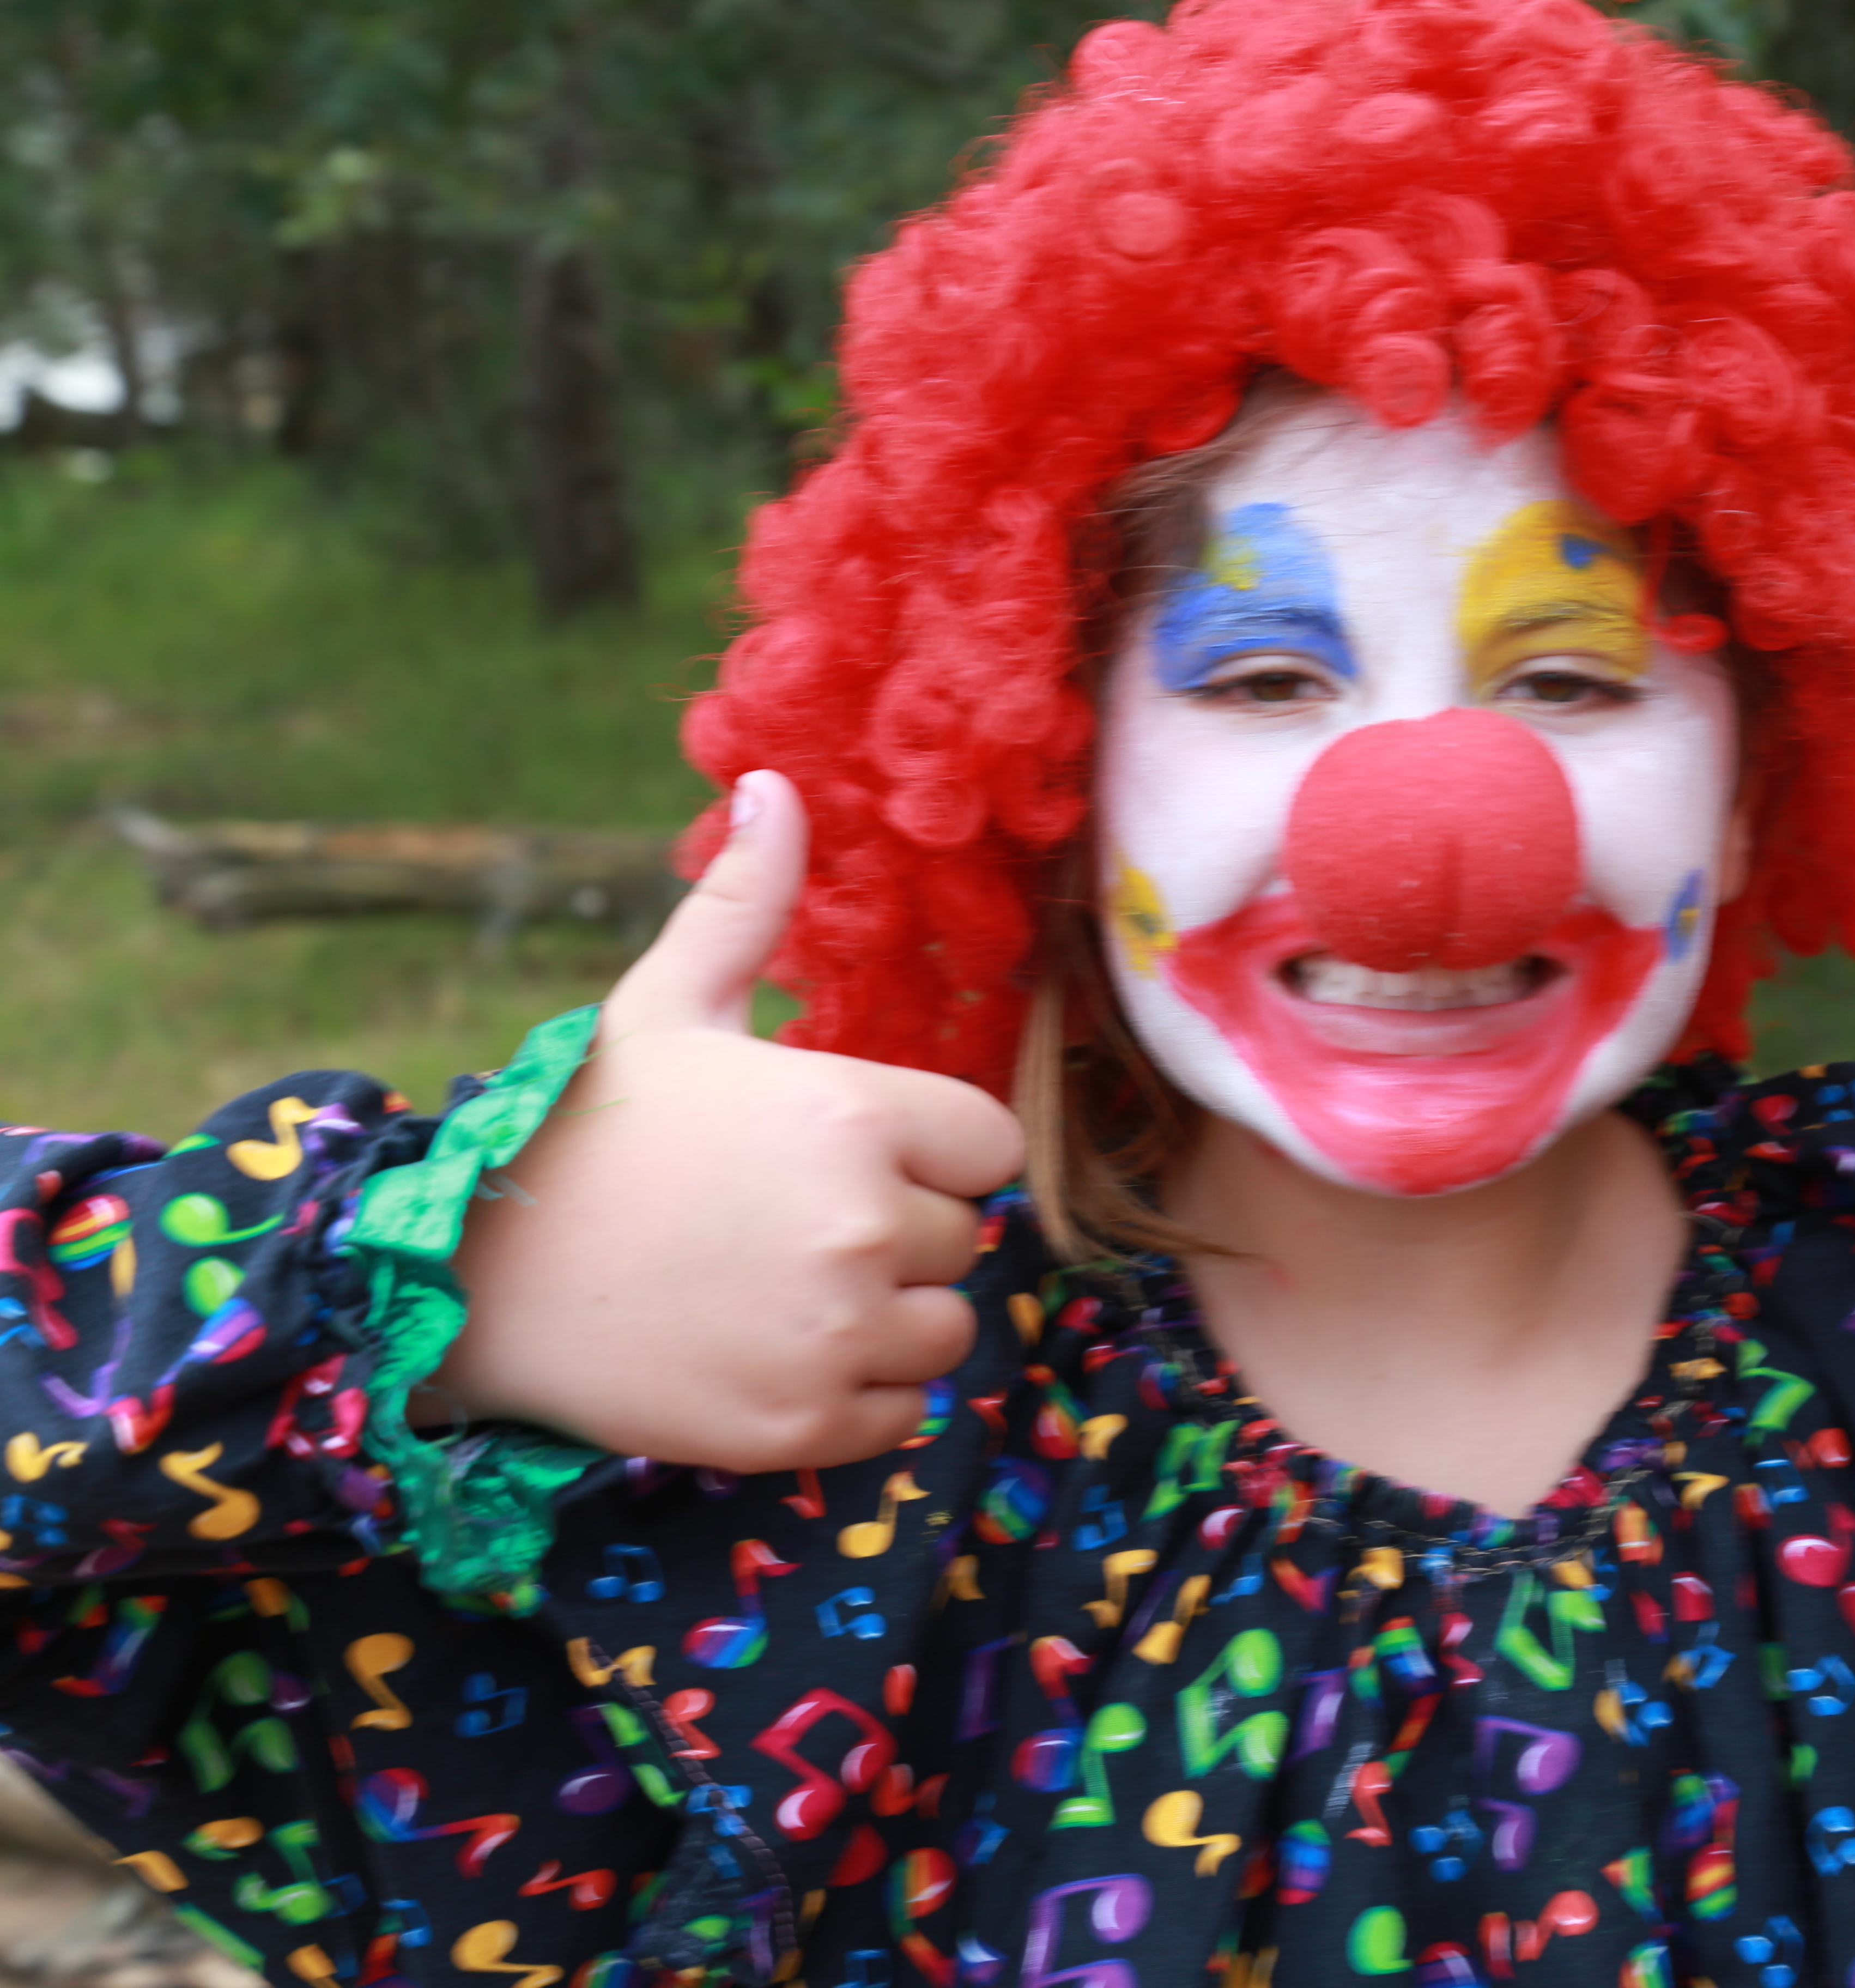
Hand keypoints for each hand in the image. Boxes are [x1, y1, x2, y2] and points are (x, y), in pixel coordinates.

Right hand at [436, 772, 1023, 1470]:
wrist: (474, 1279)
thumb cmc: (584, 1131)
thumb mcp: (666, 1004)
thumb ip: (744, 903)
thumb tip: (775, 782)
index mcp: (857, 1116)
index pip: (990, 1149)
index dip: (930, 1153)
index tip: (849, 1156)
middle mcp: (864, 1226)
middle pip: (962, 1240)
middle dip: (895, 1234)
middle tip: (784, 1226)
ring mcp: (837, 1335)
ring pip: (944, 1333)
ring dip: (885, 1319)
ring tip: (779, 1290)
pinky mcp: (807, 1425)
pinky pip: (902, 1415)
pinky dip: (853, 1397)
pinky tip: (768, 1354)